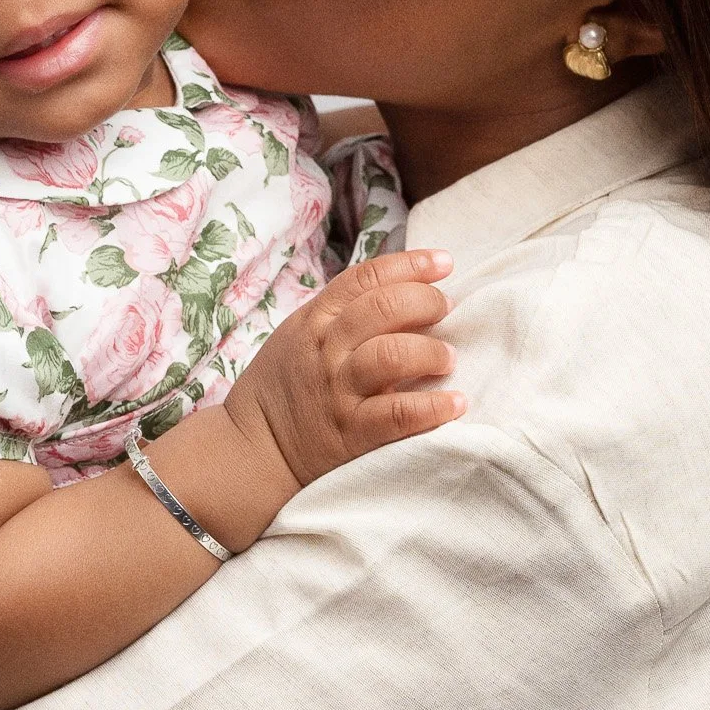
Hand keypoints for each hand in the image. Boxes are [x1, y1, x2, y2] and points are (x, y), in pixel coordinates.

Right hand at [225, 248, 463, 487]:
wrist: (254, 446)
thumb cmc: (285, 386)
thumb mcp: (300, 334)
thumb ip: (342, 313)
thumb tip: (403, 293)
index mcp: (316, 318)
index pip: (367, 276)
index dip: (412, 264)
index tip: (444, 263)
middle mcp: (328, 349)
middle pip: (385, 307)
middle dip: (428, 301)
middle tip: (446, 310)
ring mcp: (339, 390)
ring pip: (394, 355)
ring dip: (432, 351)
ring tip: (447, 358)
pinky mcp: (353, 432)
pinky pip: (400, 414)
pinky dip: (434, 407)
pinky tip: (455, 402)